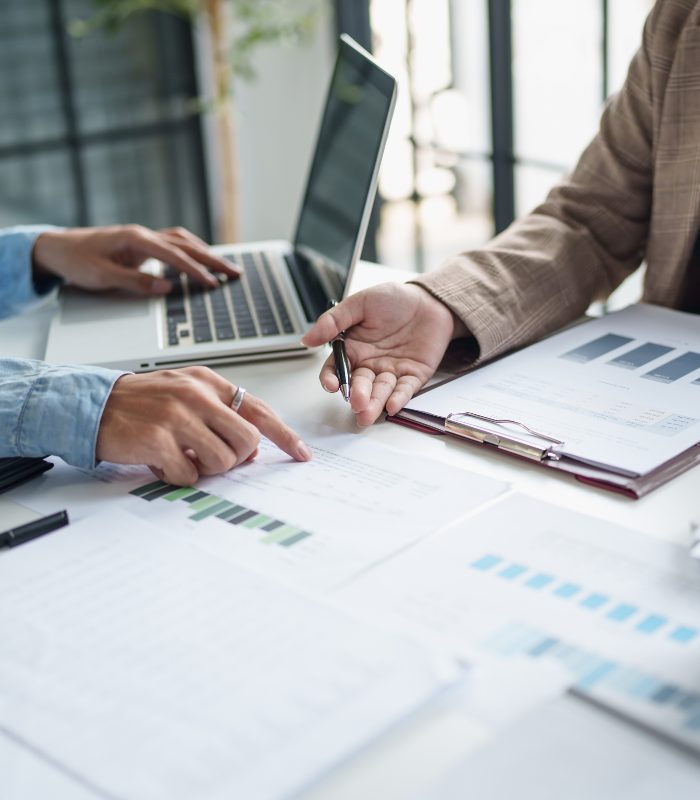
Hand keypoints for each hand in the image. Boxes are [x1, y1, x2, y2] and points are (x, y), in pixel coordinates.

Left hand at [32, 225, 239, 294]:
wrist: (57, 248)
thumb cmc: (76, 261)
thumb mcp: (101, 276)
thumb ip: (135, 282)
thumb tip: (166, 287)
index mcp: (135, 239)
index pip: (174, 255)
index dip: (195, 271)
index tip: (213, 283)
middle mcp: (143, 235)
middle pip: (186, 245)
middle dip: (213, 259)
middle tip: (235, 273)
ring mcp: (143, 238)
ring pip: (183, 242)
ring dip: (205, 253)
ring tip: (225, 267)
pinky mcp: (142, 245)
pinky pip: (174, 245)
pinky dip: (192, 252)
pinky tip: (201, 261)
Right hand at [96, 367, 311, 485]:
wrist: (94, 405)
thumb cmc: (143, 403)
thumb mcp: (186, 394)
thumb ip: (220, 414)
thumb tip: (252, 448)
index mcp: (208, 382)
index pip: (259, 410)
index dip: (285, 435)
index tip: (301, 453)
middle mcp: (196, 395)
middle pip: (247, 440)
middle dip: (236, 458)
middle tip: (212, 458)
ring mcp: (177, 416)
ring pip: (223, 460)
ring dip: (205, 468)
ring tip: (183, 457)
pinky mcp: (158, 440)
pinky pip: (189, 475)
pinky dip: (178, 476)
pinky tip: (161, 462)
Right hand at [301, 283, 463, 425]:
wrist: (429, 299)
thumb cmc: (394, 299)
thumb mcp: (360, 303)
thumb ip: (333, 321)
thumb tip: (307, 339)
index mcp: (354, 349)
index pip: (337, 369)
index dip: (332, 378)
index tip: (331, 385)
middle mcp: (370, 364)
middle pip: (359, 385)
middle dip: (357, 395)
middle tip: (356, 402)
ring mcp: (391, 371)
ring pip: (380, 391)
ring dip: (374, 403)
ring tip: (367, 413)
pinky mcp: (414, 375)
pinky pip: (405, 389)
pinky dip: (399, 398)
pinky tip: (392, 406)